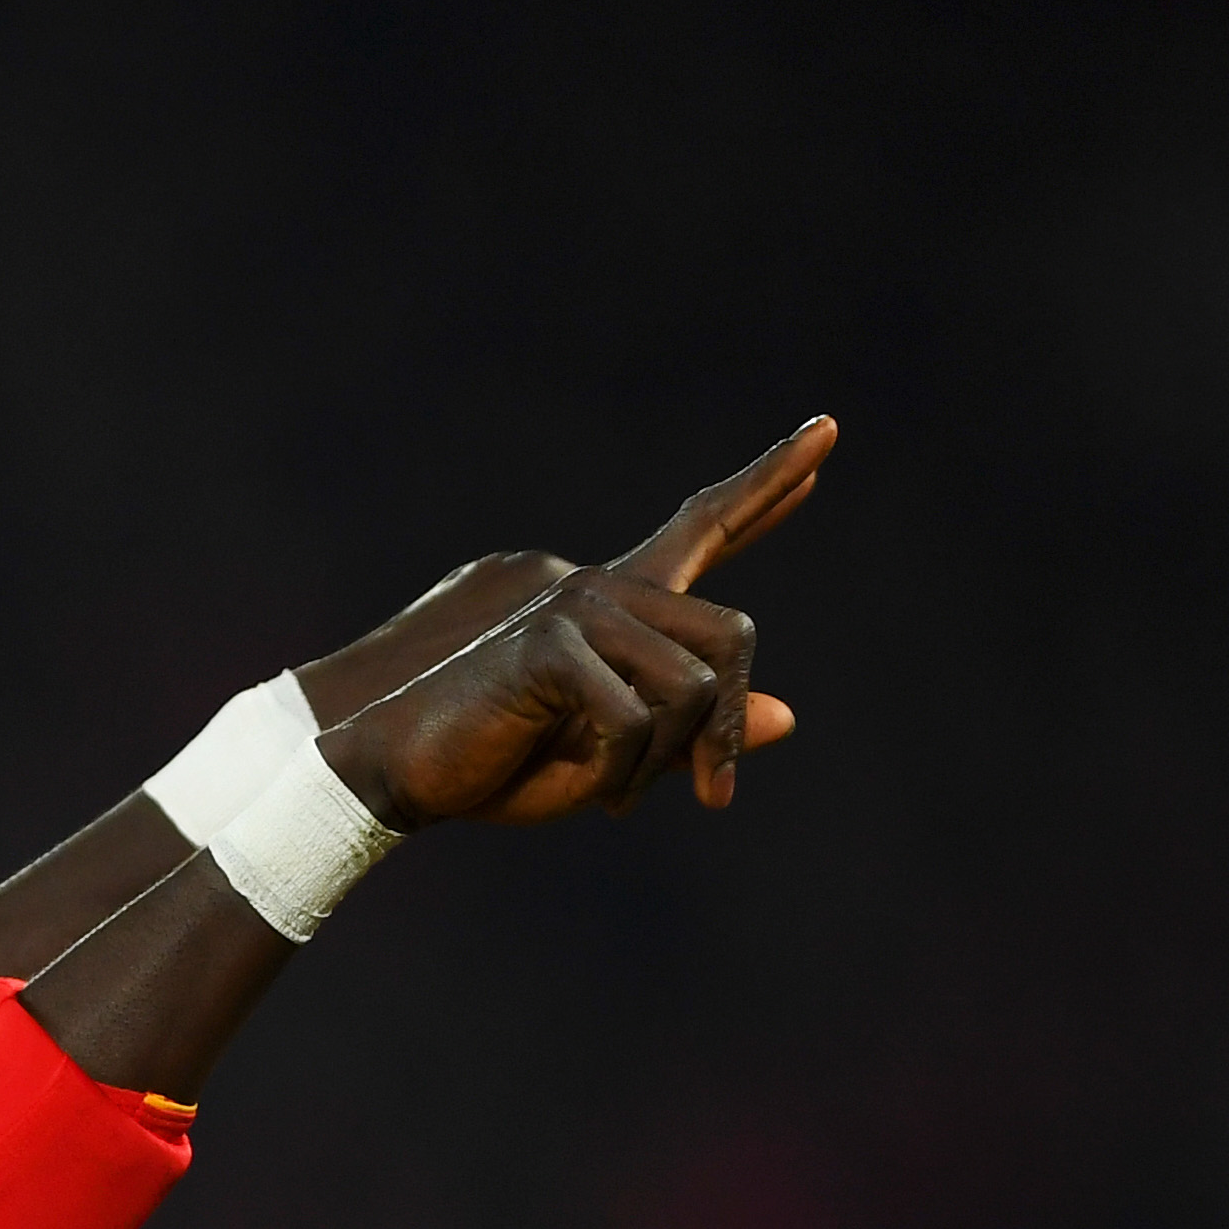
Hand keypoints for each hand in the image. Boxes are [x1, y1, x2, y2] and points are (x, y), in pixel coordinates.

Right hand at [307, 417, 831, 820]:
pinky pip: (635, 718)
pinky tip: (594, 794)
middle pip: (730, 636)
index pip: (707, 525)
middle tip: (712, 793)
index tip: (827, 431)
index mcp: (618, 604)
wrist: (401, 772)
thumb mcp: (617, 759)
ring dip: (668, 762)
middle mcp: (603, 586)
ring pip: (691, 685)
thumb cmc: (500, 768)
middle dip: (729, 725)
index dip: (769, 481)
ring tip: (619, 796)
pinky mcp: (549, 645)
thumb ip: (694, 731)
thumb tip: (790, 716)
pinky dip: (622, 776)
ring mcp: (576, 607)